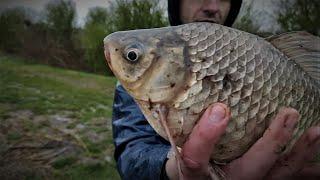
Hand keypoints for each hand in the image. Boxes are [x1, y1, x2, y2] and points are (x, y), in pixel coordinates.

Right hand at [165, 103, 319, 179]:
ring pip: (276, 175)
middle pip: (250, 168)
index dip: (206, 137)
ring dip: (297, 154)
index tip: (219, 110)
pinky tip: (313, 150)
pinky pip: (284, 176)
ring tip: (315, 131)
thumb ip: (182, 124)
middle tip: (289, 113)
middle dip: (272, 142)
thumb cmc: (187, 159)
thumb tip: (192, 91)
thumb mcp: (177, 143)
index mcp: (195, 173)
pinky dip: (303, 167)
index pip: (196, 158)